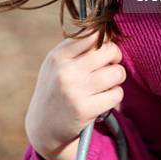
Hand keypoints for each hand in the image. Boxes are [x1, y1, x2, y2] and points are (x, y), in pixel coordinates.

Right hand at [24, 29, 125, 159]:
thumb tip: (107, 32)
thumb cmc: (56, 89)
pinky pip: (116, 94)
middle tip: (111, 64)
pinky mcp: (85, 110)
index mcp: (58, 56)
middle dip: (116, 56)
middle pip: (109, 51)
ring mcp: (76, 91)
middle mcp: (66, 71)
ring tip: (108, 82)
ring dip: (117, 77)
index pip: (92, 35)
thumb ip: (78, 47)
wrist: (43, 127)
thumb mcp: (57, 64)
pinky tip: (105, 98)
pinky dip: (115, 95)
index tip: (106, 47)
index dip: (106, 39)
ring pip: (116, 72)